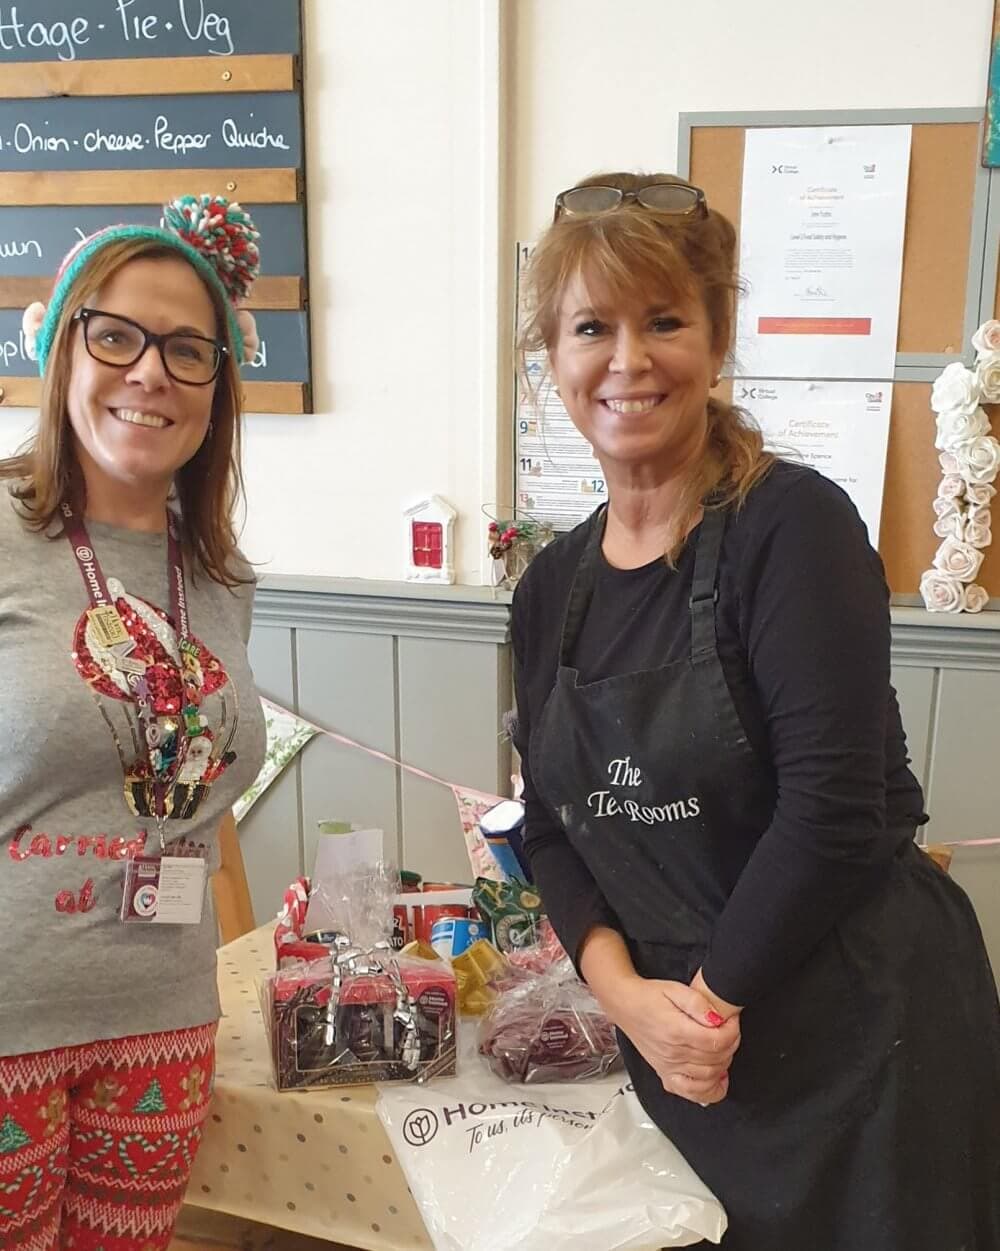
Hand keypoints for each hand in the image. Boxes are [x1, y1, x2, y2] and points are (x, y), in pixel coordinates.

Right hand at [606, 975, 740, 1105]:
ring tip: (723, 1046)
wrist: (625, 1005)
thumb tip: (717, 1018)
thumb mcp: (675, 988)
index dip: (732, 1031)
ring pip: (709, 1076)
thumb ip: (698, 1002)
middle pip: (716, 1059)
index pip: (717, 1041)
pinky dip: (709, 1090)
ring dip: (724, 1063)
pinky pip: (692, 1093)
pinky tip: (716, 1078)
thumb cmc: (648, 996)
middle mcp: (673, 1054)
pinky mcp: (666, 1075)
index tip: (732, 1020)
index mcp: (676, 1031)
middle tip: (730, 1029)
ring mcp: (669, 1067)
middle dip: (731, 1044)